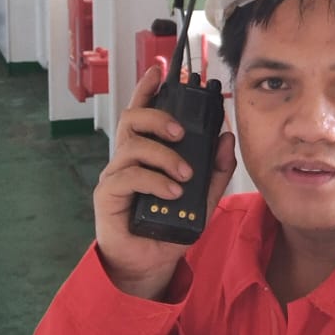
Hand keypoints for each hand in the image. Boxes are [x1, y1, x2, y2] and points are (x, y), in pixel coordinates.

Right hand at [93, 65, 237, 299]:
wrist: (150, 265)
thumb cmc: (171, 226)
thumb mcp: (203, 198)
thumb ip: (216, 170)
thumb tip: (225, 138)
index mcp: (147, 153)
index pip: (144, 112)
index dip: (148, 89)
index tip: (159, 70)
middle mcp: (128, 159)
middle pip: (133, 120)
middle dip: (159, 117)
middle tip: (183, 132)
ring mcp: (116, 176)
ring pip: (133, 146)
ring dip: (164, 155)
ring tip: (185, 174)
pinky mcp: (108, 196)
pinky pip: (128, 176)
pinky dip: (155, 180)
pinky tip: (172, 191)